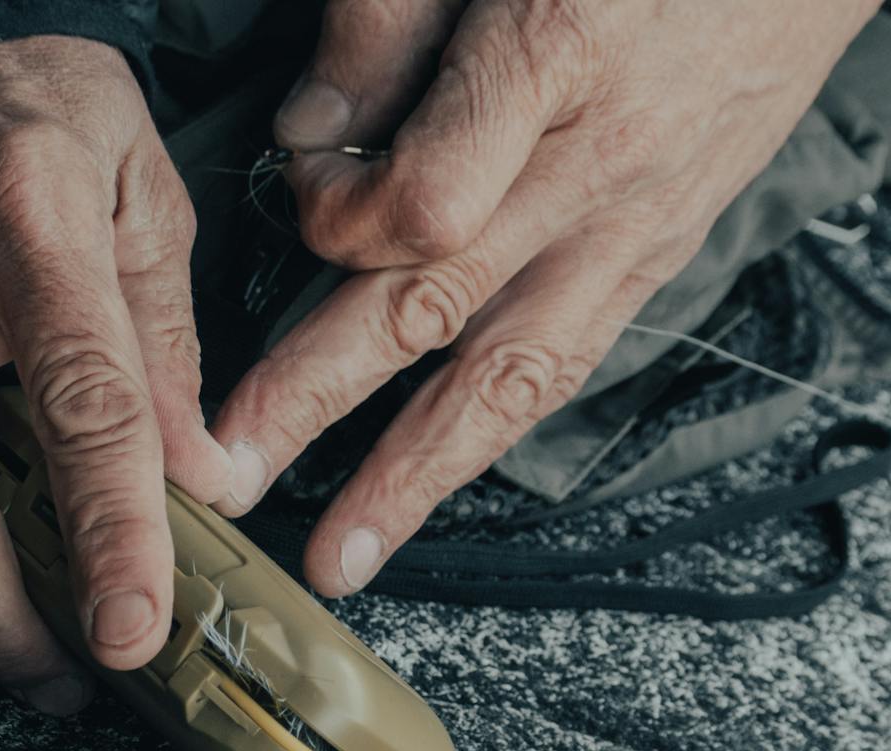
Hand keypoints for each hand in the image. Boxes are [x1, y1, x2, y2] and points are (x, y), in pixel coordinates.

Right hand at [0, 37, 231, 711]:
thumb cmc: (34, 114)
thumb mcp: (144, 192)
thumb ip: (170, 348)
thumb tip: (205, 488)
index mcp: (33, 210)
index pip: (80, 404)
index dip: (108, 538)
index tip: (131, 634)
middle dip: (2, 625)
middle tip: (68, 676)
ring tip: (15, 636)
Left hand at [211, 0, 881, 595]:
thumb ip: (390, 21)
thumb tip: (306, 134)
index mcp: (558, 56)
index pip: (422, 196)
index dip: (337, 211)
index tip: (305, 177)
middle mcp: (598, 164)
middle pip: (436, 302)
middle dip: (317, 396)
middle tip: (232, 471)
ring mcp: (636, 226)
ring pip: (508, 372)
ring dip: (411, 474)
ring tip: (341, 556)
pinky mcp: (658, 262)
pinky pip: (564, 367)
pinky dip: (488, 439)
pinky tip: (428, 493)